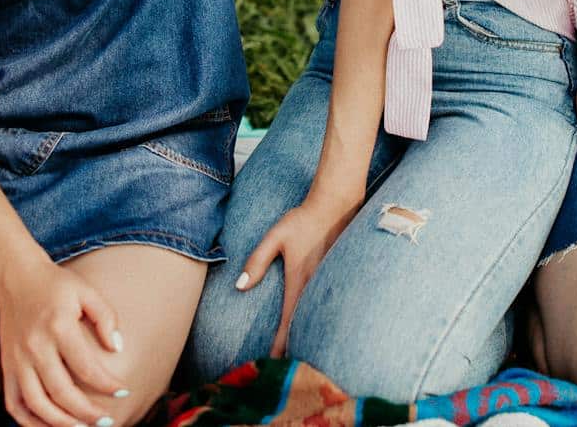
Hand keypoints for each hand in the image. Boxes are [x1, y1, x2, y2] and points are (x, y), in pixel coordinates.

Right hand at [0, 254, 126, 426]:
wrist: (15, 278)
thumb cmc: (56, 285)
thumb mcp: (86, 291)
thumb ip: (106, 317)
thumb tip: (117, 349)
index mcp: (58, 326)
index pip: (86, 366)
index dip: (106, 384)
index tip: (123, 392)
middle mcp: (35, 346)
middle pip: (61, 391)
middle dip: (86, 413)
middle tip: (106, 421)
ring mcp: (17, 360)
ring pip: (36, 404)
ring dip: (59, 423)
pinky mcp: (7, 367)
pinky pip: (15, 405)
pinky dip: (30, 422)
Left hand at [235, 194, 357, 356]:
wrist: (336, 204)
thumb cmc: (303, 220)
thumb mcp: (275, 237)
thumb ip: (257, 261)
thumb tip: (240, 286)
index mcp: (300, 281)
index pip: (289, 322)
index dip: (281, 345)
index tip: (273, 364)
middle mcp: (316, 287)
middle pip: (306, 327)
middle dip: (296, 349)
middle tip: (284, 371)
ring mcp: (329, 284)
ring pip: (318, 319)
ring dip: (310, 338)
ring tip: (301, 358)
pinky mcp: (336, 279)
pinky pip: (326, 308)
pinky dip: (320, 323)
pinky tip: (318, 331)